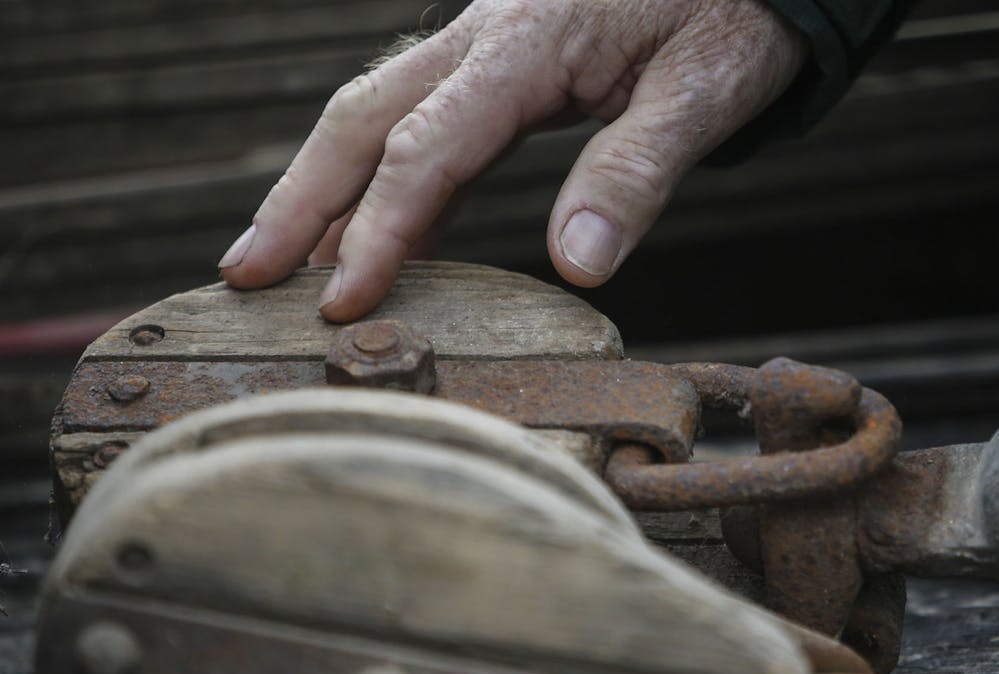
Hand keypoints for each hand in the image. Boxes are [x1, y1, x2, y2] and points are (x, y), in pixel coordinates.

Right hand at [218, 0, 805, 320]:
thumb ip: (637, 171)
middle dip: (300, 202)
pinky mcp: (500, 57)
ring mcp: (484, 41)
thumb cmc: (735, 15)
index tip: (340, 301)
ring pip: (375, 110)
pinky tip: (369, 225)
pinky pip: (419, 113)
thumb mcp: (705, 91)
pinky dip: (380, 173)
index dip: (378, 229)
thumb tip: (579, 265)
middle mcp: (484, 35)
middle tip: (243, 279)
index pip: (429, 148)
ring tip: (275, 262)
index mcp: (527, 45)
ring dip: (320, 185)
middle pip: (364, 117)